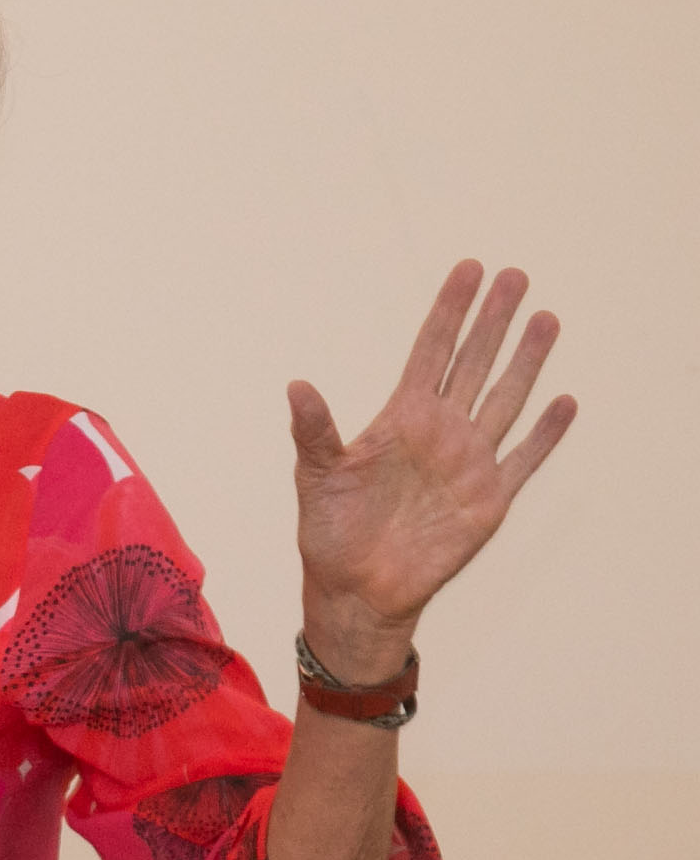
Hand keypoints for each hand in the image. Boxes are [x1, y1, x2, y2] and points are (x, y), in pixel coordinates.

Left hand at [289, 260, 575, 680]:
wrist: (357, 589)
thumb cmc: (330, 532)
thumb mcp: (316, 476)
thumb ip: (314, 431)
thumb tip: (296, 386)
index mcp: (401, 418)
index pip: (431, 351)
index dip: (449, 311)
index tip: (468, 269)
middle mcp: (441, 431)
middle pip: (475, 363)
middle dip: (493, 321)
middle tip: (515, 275)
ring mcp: (468, 462)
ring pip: (505, 399)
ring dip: (526, 361)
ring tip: (546, 318)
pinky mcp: (489, 499)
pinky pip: (524, 458)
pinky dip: (545, 433)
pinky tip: (564, 402)